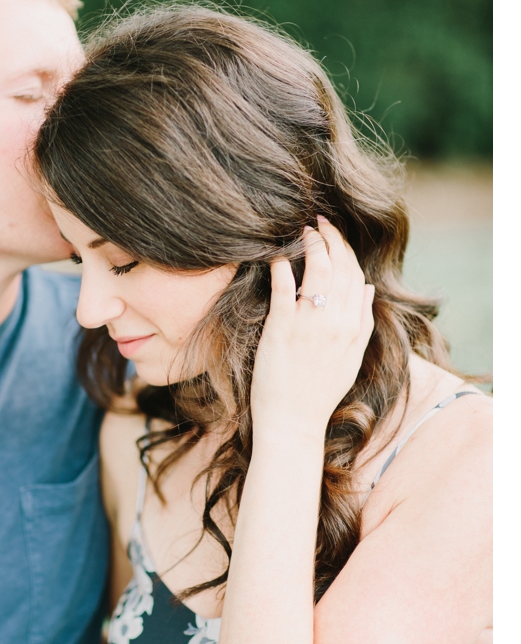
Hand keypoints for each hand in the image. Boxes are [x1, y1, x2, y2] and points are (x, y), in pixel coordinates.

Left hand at [251, 217, 374, 438]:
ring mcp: (310, 324)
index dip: (346, 250)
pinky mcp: (282, 329)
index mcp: (355, 327)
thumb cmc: (318, 391)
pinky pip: (284, 290)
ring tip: (302, 232)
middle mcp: (337, 322)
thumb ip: (362, 322)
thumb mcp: (351, 357)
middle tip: (318, 222)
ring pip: (318, 272)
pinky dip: (281, 268)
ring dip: (311, 245)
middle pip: (340, 268)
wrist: (293, 421)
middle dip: (331, 239)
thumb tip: (368, 288)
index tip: (334, 235)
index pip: (357, 276)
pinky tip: (276, 256)